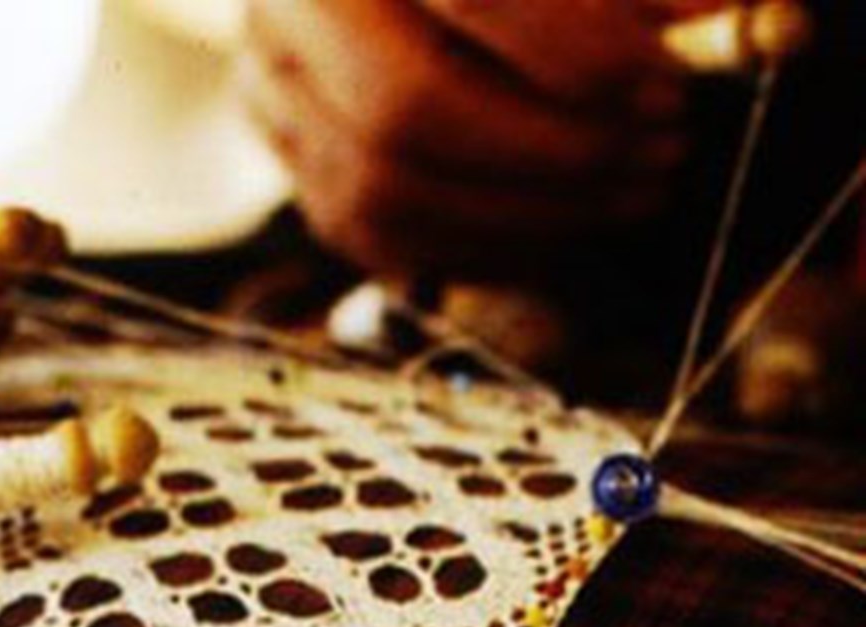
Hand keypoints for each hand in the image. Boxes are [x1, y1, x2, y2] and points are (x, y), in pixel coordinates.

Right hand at [242, 0, 699, 277]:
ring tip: (623, 197)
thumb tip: (713, 20)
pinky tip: (556, 229)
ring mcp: (269, 88)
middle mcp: (291, 10)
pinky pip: (370, 236)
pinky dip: (476, 247)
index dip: (578, 55)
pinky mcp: (283, 155)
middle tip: (654, 159)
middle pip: (405, 111)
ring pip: (380, 192)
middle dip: (552, 156)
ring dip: (523, 217)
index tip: (664, 90)